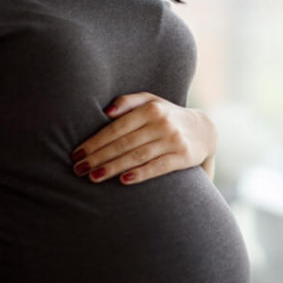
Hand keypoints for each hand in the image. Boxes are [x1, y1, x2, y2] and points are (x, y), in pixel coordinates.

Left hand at [70, 92, 216, 183]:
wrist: (204, 130)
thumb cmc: (168, 116)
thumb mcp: (152, 101)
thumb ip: (128, 102)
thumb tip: (105, 112)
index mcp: (151, 108)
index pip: (117, 127)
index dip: (95, 141)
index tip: (77, 154)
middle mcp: (162, 123)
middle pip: (124, 143)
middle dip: (98, 157)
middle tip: (78, 169)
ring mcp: (173, 140)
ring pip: (137, 156)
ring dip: (113, 168)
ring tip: (93, 177)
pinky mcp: (183, 157)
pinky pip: (158, 166)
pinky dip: (141, 173)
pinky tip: (124, 180)